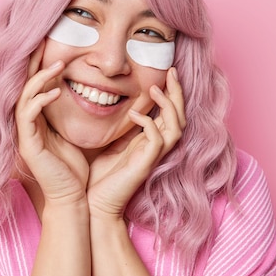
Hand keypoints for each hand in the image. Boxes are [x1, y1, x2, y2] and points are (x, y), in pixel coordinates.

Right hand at [15, 41, 89, 205]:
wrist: (72, 198)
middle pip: (25, 85)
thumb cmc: (75, 168)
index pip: (36, 86)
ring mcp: (25, 134)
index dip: (40, 65)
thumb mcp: (75, 132)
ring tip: (57, 65)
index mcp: (38, 121)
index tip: (49, 44)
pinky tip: (54, 90)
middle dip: (33, 63)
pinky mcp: (28, 144)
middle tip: (43, 41)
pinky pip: (28, 115)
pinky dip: (40, 100)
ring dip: (39, 79)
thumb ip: (73, 112)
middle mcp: (28, 124)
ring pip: (25, 97)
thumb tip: (88, 90)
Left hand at [87, 67, 185, 219]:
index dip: (172, 93)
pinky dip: (148, 124)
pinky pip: (156, 140)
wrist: (95, 204)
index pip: (170, 113)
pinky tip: (134, 113)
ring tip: (155, 88)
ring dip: (168, 106)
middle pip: (180, 116)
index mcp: (150, 141)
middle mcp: (156, 148)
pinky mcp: (145, 165)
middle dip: (178, 93)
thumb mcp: (112, 143)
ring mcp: (152, 157)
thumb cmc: (102, 177)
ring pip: (175, 127)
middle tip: (172, 71)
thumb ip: (123, 127)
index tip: (167, 72)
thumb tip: (121, 105)